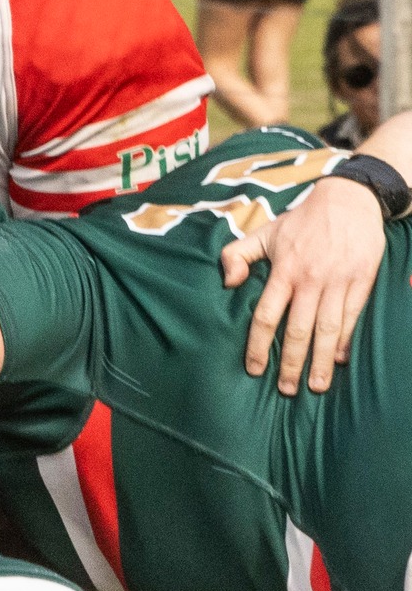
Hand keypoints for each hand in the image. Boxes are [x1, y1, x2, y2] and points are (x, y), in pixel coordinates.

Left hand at [222, 176, 384, 394]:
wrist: (349, 200)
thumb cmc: (301, 221)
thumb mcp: (263, 232)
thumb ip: (237, 255)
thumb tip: (227, 283)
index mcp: (283, 270)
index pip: (267, 315)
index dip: (259, 345)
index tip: (254, 369)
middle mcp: (310, 280)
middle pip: (299, 330)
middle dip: (292, 363)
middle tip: (287, 390)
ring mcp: (339, 282)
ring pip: (328, 329)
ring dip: (322, 361)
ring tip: (316, 386)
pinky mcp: (362, 281)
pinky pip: (353, 317)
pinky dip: (345, 340)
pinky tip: (339, 359)